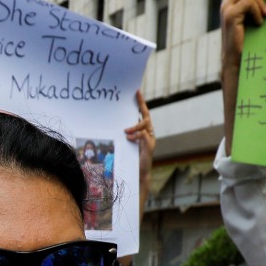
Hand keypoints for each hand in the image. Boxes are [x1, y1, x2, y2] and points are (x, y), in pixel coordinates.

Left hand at [126, 89, 154, 212]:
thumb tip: (115, 126)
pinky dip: (136, 136)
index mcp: (144, 131)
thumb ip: (125, 134)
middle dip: (141, 109)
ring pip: (145, 126)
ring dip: (135, 126)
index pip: (144, 113)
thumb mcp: (127, 144)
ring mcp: (150, 140)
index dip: (141, 102)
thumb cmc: (132, 159)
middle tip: (133, 104)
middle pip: (147, 117)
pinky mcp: (149, 148)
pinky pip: (144, 136)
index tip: (136, 91)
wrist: (139, 174)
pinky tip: (128, 138)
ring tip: (126, 132)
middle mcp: (149, 134)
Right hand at [221, 0, 265, 86]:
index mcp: (234, 1)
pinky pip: (248, 2)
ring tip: (264, 17)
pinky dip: (257, 11)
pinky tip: (259, 23)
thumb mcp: (257, 20)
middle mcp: (227, 1)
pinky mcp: (229, 14)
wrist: (239, 63)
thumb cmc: (251, 44)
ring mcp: (226, 7)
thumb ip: (261, 6)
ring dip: (260, 2)